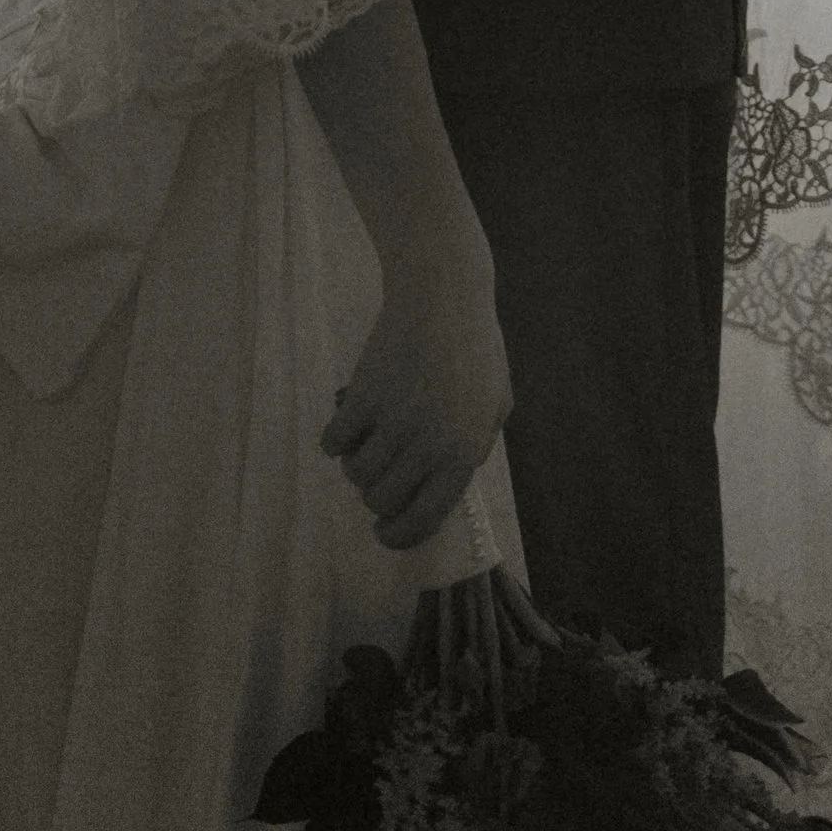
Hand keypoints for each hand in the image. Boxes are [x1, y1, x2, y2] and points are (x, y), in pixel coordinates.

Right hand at [321, 245, 510, 552]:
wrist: (442, 294)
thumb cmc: (475, 345)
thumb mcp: (496, 403)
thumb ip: (478, 446)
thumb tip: (452, 479)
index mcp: (463, 453)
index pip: (425, 519)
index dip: (399, 535)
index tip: (385, 533)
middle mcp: (427, 446)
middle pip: (383, 500)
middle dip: (376, 499)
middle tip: (377, 481)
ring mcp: (393, 420)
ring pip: (358, 474)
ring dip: (356, 468)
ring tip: (364, 448)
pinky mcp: (363, 395)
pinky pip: (335, 440)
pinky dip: (335, 441)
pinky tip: (344, 428)